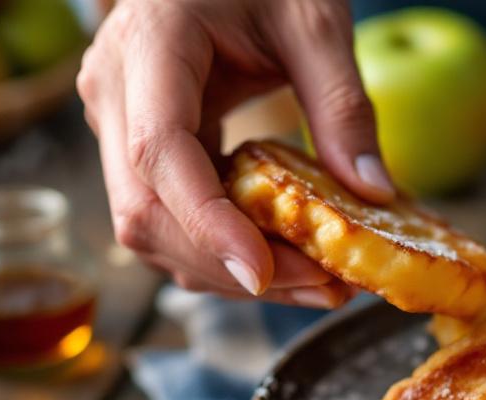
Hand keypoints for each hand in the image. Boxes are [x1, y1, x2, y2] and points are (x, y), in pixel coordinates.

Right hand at [78, 0, 393, 307]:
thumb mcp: (315, 20)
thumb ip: (342, 105)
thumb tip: (372, 196)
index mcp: (150, 43)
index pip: (159, 152)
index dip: (205, 222)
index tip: (260, 271)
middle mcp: (113, 89)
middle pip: (145, 209)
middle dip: (228, 264)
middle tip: (323, 288)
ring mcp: (116, 120)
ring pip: (150, 228)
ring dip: (225, 270)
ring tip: (316, 283)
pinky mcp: (137, 144)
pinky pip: (168, 215)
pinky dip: (220, 248)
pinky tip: (284, 259)